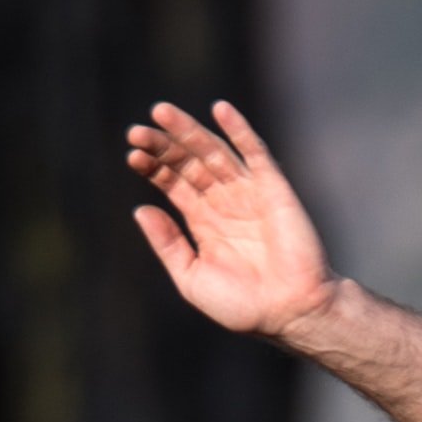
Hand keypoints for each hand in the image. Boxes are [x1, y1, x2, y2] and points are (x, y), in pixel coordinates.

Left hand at [125, 96, 338, 346]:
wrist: (290, 313)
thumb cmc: (243, 306)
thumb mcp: (191, 277)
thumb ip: (167, 244)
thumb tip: (140, 210)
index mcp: (204, 222)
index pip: (174, 182)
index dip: (153, 166)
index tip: (131, 155)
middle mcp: (225, 201)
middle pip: (188, 162)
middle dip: (163, 145)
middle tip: (136, 131)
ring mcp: (249, 192)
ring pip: (214, 152)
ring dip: (189, 131)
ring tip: (161, 113)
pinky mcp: (274, 189)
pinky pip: (255, 152)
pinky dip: (239, 129)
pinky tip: (219, 109)